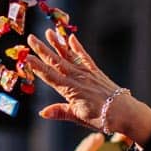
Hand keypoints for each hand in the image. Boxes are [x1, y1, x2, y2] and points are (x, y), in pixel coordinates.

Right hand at [26, 30, 150, 144]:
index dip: (37, 66)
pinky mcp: (96, 71)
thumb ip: (61, 112)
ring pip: (69, 56)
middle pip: (56, 62)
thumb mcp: (79, 117)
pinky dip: (78, 47)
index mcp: (71, 90)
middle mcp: (78, 78)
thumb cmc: (101, 118)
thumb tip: (42, 112)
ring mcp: (87, 73)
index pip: (50, 76)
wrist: (125, 112)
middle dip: (43, 50)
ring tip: (49, 32)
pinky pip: (85, 57)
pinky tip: (71, 38)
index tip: (26, 57)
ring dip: (58, 44)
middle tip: (31, 37)